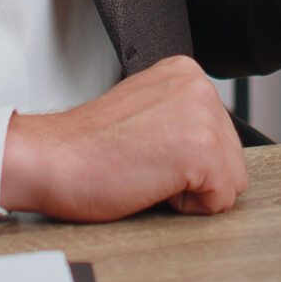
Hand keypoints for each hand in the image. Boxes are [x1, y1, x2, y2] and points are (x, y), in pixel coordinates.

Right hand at [0, 57, 247, 219]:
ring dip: (190, 192)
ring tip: (147, 173)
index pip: (221, 134)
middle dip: (193, 175)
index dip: (184, 158)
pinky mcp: (201, 151)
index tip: (147, 151)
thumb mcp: (146, 112)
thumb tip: (210, 146)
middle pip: (231, 157)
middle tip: (144, 165)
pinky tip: (150, 185)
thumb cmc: (85, 148)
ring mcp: (203, 116)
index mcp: (186, 73)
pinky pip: (221, 201)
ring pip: (231, 180)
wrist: (49, 160)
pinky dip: (186, 208)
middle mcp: (199, 86)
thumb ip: (180, 117)